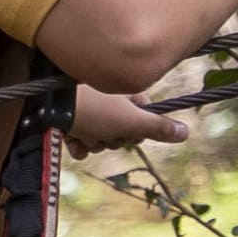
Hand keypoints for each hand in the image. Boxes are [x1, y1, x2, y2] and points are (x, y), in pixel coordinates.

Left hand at [67, 84, 196, 151]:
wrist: (51, 106)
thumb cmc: (94, 110)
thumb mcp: (130, 121)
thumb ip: (157, 128)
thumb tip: (186, 132)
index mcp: (126, 93)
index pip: (144, 116)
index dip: (137, 130)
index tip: (129, 130)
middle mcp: (108, 99)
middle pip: (120, 130)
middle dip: (111, 138)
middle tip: (103, 132)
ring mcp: (87, 108)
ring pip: (99, 136)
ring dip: (92, 141)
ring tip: (83, 132)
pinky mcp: (68, 117)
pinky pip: (80, 138)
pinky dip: (77, 143)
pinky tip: (72, 141)